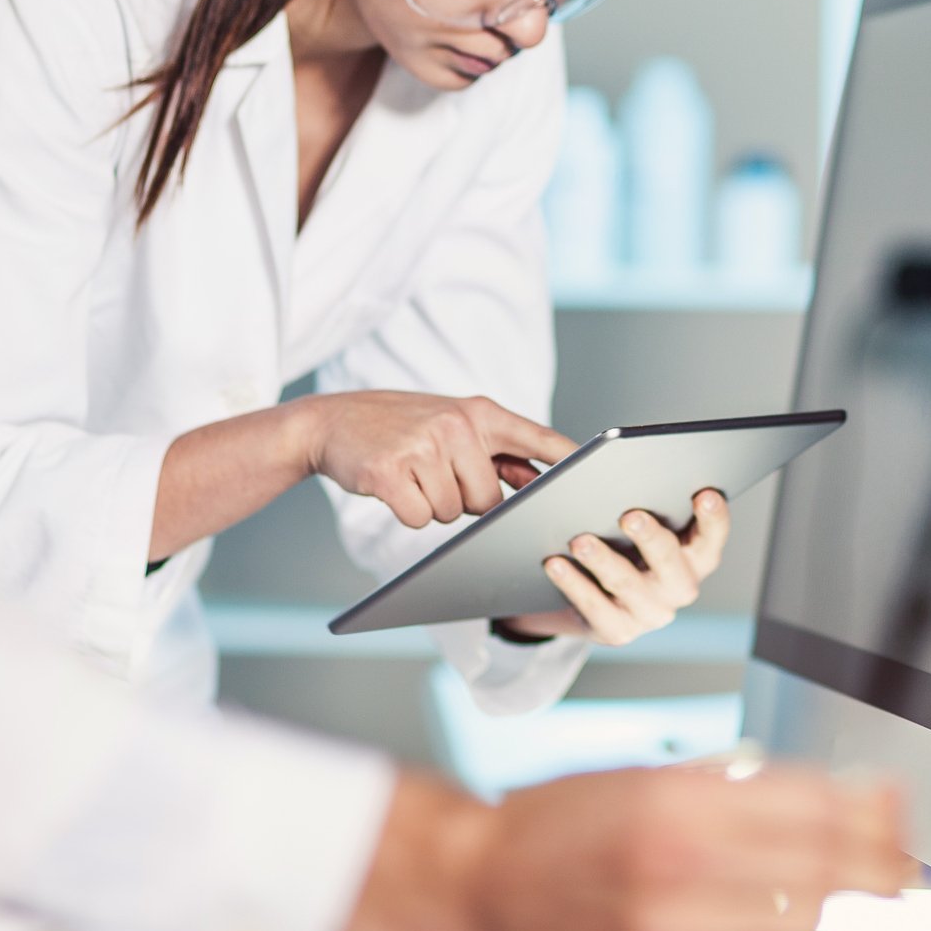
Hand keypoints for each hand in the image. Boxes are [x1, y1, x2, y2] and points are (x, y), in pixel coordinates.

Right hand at [299, 391, 574, 528]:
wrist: (331, 422)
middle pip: (489, 501)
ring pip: (452, 513)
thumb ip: (495, 452)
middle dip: (466, 501)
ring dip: (432, 505)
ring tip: (410, 474)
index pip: (537, 438)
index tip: (598, 477)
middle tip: (434, 473)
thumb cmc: (400, 429)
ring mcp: (423, 447)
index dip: (569, 462)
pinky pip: (418, 519)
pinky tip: (392, 485)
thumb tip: (540, 486)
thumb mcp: (452, 425)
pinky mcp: (390, 472)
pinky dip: (405, 512)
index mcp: (479, 412)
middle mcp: (456, 424)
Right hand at [338, 766, 911, 930]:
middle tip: (890, 856)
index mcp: (672, 807)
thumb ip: (733, 786)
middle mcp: (674, 875)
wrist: (477, 890)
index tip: (890, 807)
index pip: (810, 811)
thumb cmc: (550, 826)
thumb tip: (823, 794)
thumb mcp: (642, 777)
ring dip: (819, 902)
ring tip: (826, 883)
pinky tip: (756, 915)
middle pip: (817, 876)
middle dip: (867, 864)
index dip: (867, 810)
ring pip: (792, 928)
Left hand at [502, 489, 730, 645]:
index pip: (713, 536)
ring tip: (579, 540)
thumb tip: (626, 474)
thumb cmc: (626, 547)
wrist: (598, 599)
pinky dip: (572, 583)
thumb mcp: (644, 529)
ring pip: (626, 584)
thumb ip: (649, 506)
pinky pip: (593, 606)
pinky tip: (555, 563)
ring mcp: (650, 612)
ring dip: (602, 560)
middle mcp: (679, 586)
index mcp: (696, 556)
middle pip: (669, 560)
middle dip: (650, 537)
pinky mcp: (617, 630)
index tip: (703, 494)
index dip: (713, 517)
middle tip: (629, 516)